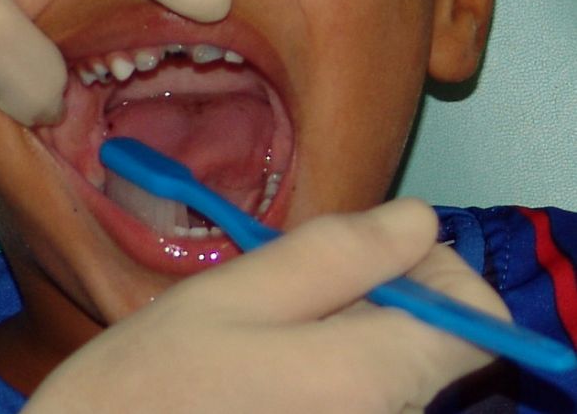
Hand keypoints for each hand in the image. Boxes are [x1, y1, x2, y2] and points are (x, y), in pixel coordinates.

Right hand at [28, 199, 505, 412]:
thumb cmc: (140, 390)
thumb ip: (330, 255)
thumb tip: (413, 221)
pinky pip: (351, 404)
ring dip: (340, 340)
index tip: (361, 254)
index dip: (433, 272)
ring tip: (254, 337)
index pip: (477, 320)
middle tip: (282, 288)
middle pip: (432, 348)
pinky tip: (252, 379)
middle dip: (374, 302)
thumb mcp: (224, 296)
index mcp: (368, 377)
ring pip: (388, 376)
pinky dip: (318, 380)